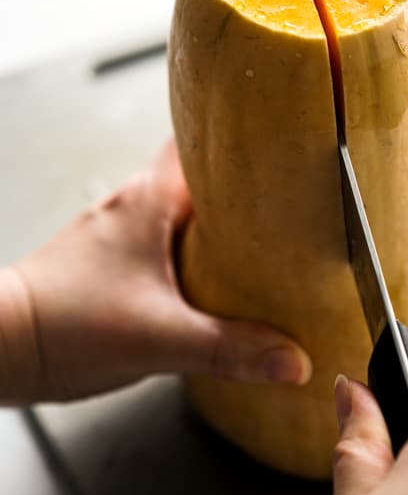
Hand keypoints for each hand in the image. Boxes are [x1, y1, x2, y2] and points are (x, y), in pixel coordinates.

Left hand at [0, 139, 310, 403]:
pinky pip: (162, 243)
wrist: (1, 348)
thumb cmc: (61, 326)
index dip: (241, 137)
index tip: (279, 138)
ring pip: (179, 213)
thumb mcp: (163, 339)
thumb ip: (232, 349)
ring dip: (215, 223)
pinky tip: (209, 282)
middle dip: (241, 188)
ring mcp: (118, 235)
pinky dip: (190, 252)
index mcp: (149, 203)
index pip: (199, 141)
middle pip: (198, 178)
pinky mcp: (109, 264)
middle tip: (287, 197)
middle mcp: (133, 208)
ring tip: (261, 240)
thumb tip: (292, 358)